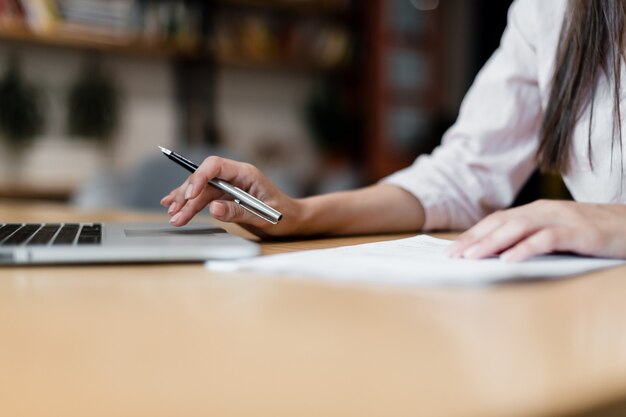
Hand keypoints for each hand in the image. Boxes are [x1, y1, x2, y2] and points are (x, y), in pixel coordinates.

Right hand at [160, 156, 303, 236]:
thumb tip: (213, 209)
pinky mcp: (226, 196)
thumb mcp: (263, 217)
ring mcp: (230, 186)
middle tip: (176, 214)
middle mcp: (235, 176)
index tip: (190, 195)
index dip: (199, 177)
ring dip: (185, 203)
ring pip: (201, 190)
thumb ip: (238, 212)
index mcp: (246, 173)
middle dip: (188, 196)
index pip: (216, 166)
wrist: (294, 220)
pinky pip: (204, 197)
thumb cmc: (284, 216)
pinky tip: (172, 203)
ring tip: (173, 216)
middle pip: (204, 180)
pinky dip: (189, 201)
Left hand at [446, 200, 625, 261]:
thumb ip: (530, 240)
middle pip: (501, 223)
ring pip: (519, 228)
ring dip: (492, 243)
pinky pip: (548, 239)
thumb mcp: (556, 234)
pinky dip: (526, 249)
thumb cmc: (593, 234)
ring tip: (472, 257)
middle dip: (474, 239)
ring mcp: (562, 219)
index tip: (451, 250)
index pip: (496, 221)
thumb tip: (497, 256)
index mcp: (536, 211)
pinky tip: (509, 260)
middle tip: (452, 256)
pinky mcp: (580, 232)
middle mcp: (545, 210)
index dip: (472, 234)